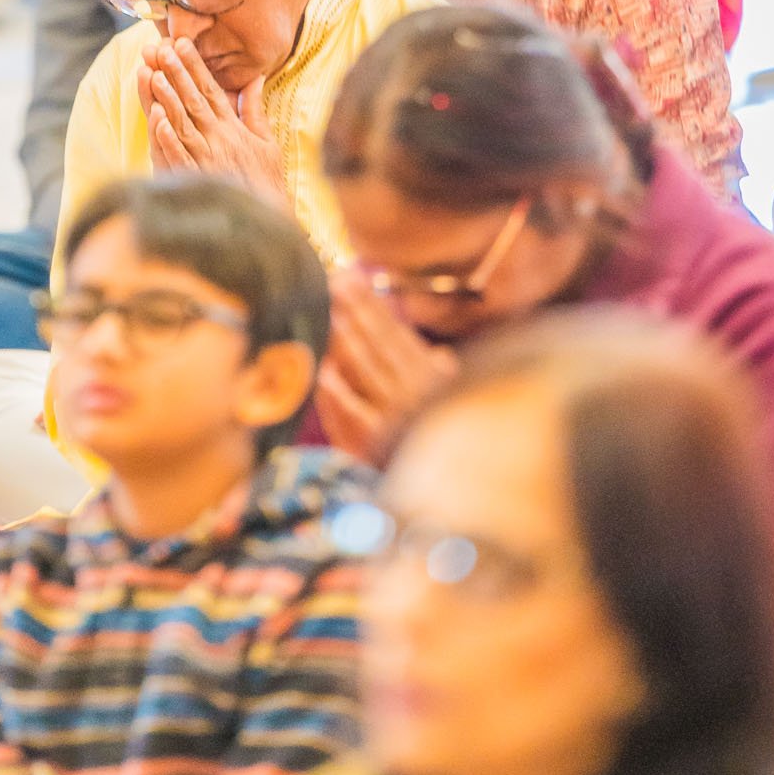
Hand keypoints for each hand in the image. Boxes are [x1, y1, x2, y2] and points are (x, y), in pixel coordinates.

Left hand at [137, 38, 286, 203]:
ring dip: (167, 99)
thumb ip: (254, 110)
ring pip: (182, 123)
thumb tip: (255, 79)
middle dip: (175, 73)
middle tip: (159, 49)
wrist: (266, 224)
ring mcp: (205, 159)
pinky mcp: (196, 180)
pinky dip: (169, 138)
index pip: (210, 90)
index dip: (195, 66)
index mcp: (232, 128)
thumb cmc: (265, 183)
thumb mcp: (267, 143)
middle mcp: (218, 139)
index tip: (181, 43)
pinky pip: (179, 157)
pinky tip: (157, 120)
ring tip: (152, 74)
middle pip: (192, 100)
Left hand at [315, 270, 457, 465]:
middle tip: (325, 280)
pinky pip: (348, 410)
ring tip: (320, 309)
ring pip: (360, 368)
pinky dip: (333, 389)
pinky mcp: (372, 446)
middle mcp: (414, 394)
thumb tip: (441, 355)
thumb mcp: (454, 409)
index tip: (349, 275)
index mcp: (433, 380)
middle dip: (349, 309)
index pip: (396, 331)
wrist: (453, 498)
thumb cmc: (447, 447)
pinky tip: (319, 368)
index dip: (370, 302)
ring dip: (339, 336)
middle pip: (374, 342)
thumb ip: (443, 382)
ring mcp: (392, 419)